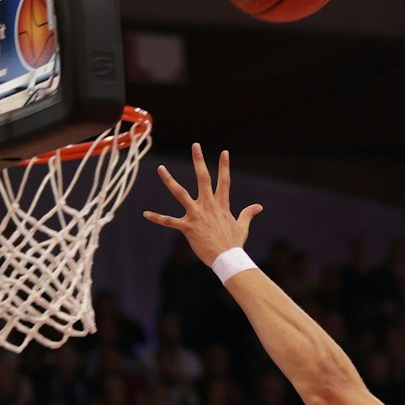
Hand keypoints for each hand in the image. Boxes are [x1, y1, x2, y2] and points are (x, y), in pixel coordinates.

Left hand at [144, 144, 263, 265]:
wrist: (227, 259)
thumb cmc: (234, 244)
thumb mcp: (242, 227)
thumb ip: (248, 214)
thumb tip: (259, 206)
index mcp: (221, 205)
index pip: (224, 181)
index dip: (224, 166)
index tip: (224, 152)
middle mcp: (208, 206)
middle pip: (203, 178)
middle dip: (199, 161)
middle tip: (195, 145)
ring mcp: (197, 215)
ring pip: (180, 193)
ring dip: (170, 180)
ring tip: (161, 168)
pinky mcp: (188, 227)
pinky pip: (169, 221)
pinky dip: (157, 218)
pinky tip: (145, 214)